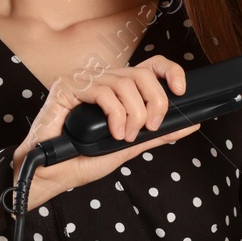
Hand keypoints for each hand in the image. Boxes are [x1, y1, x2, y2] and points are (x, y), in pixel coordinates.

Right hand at [11, 55, 202, 211]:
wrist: (51, 174)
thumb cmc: (82, 159)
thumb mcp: (129, 145)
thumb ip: (157, 134)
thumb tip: (190, 124)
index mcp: (117, 89)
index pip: (150, 66)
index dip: (170, 71)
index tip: (181, 90)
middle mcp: (102, 80)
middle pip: (142, 73)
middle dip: (155, 102)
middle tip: (150, 128)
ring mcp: (84, 80)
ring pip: (125, 83)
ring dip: (133, 114)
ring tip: (124, 136)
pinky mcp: (67, 86)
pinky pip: (103, 91)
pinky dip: (115, 114)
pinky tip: (112, 132)